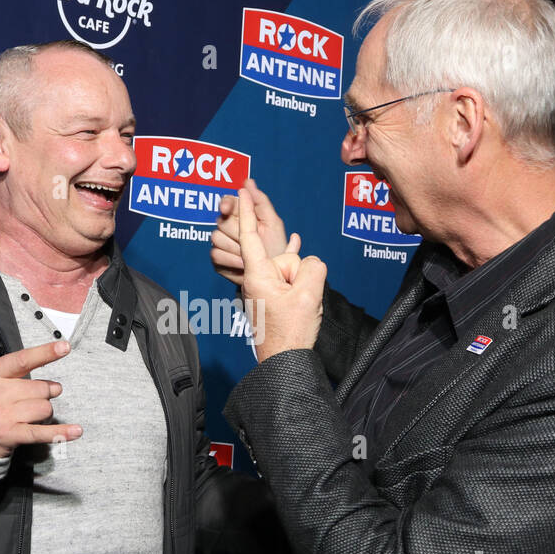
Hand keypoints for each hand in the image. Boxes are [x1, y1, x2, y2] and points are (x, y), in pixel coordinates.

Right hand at [0, 340, 80, 458]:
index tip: (64, 347)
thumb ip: (17, 375)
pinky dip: (61, 432)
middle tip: (33, 400)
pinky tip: (76, 431)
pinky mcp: (10, 435)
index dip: (46, 353)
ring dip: (44, 413)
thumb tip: (55, 385)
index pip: (23, 360)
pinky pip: (42, 432)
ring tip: (30, 416)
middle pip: (40, 389)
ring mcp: (2, 415)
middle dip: (45, 394)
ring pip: (44, 408)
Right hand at [210, 178, 300, 285]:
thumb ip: (261, 201)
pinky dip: (230, 261)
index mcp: (241, 215)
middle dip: (236, 232)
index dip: (225, 204)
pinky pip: (215, 256)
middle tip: (251, 241)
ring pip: (216, 238)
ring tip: (249, 256)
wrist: (274, 276)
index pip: (227, 203)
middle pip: (221, 221)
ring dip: (234, 248)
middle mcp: (228, 227)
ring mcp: (222, 244)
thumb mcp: (273, 223)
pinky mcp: (218, 260)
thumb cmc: (276, 248)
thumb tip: (248, 181)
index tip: (226, 208)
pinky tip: (242, 266)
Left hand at [237, 183, 326, 360]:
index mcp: (258, 275)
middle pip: (285, 259)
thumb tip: (309, 263)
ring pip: (293, 272)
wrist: (285, 363)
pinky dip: (299, 285)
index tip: (241, 191)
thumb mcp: (308, 294)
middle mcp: (257, 279)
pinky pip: (292, 281)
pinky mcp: (273, 297)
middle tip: (297, 303)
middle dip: (298, 273)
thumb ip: (312, 267)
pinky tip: (301, 284)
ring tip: (298, 310)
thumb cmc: (290, 332)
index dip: (248, 211)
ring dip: (302, 287)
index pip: (251, 236)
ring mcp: (265, 289)